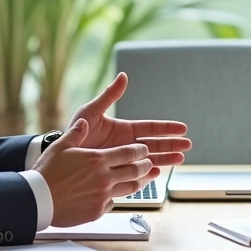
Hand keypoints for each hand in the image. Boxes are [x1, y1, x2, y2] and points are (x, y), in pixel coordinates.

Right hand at [33, 118, 159, 226]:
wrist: (38, 199)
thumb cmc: (47, 173)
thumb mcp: (61, 146)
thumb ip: (76, 133)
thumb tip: (83, 123)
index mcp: (98, 160)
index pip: (128, 153)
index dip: (140, 150)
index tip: (144, 150)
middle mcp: (104, 178)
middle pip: (135, 171)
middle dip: (145, 165)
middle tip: (148, 163)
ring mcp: (103, 196)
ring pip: (130, 188)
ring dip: (140, 182)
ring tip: (143, 179)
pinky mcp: (98, 210)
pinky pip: (114, 203)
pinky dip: (117, 197)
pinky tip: (117, 194)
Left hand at [68, 73, 191, 168]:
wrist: (62, 155)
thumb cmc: (75, 132)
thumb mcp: (91, 112)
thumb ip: (109, 96)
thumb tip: (123, 76)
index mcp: (124, 130)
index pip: (151, 129)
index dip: (167, 128)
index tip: (183, 129)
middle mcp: (127, 145)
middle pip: (155, 145)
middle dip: (172, 145)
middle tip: (187, 146)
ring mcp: (124, 159)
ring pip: (150, 159)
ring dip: (165, 159)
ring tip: (181, 160)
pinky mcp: (118, 172)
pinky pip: (137, 174)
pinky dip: (148, 174)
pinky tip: (159, 174)